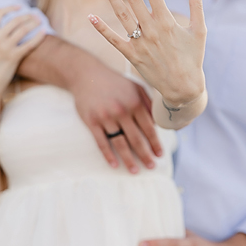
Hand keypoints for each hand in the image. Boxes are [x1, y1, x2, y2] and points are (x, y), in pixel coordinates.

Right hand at [0, 6, 44, 101]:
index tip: (20, 7)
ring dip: (33, 23)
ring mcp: (6, 47)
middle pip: (15, 20)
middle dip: (26, 16)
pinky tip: (43, 32)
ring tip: (39, 21)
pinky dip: (38, 37)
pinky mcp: (14, 57)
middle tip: (34, 15)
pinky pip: (29, 44)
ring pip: (23, 30)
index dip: (11, 8)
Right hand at [68, 52, 161, 173]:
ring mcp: (105, 117)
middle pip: (136, 139)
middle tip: (151, 166)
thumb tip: (159, 122)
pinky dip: (108, 155)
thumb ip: (148, 102)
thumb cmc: (113, 82)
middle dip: (145, 155)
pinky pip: (101, 142)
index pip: (149, 128)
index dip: (155, 143)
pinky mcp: (91, 121)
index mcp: (135, 103)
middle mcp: (121, 111)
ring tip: (135, 170)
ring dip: (129, 159)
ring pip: (120, 143)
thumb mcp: (134, 87)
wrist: (86, 75)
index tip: (160, 154)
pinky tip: (114, 164)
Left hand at [89, 0, 206, 106]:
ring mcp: (140, 43)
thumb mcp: (199, 31)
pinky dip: (102, 29)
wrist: (183, 89)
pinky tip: (91, 16)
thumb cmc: (192, 58)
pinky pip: (113, 40)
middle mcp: (151, 30)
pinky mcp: (131, 56)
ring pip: (122, 14)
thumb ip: (197, 6)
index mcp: (168, 21)